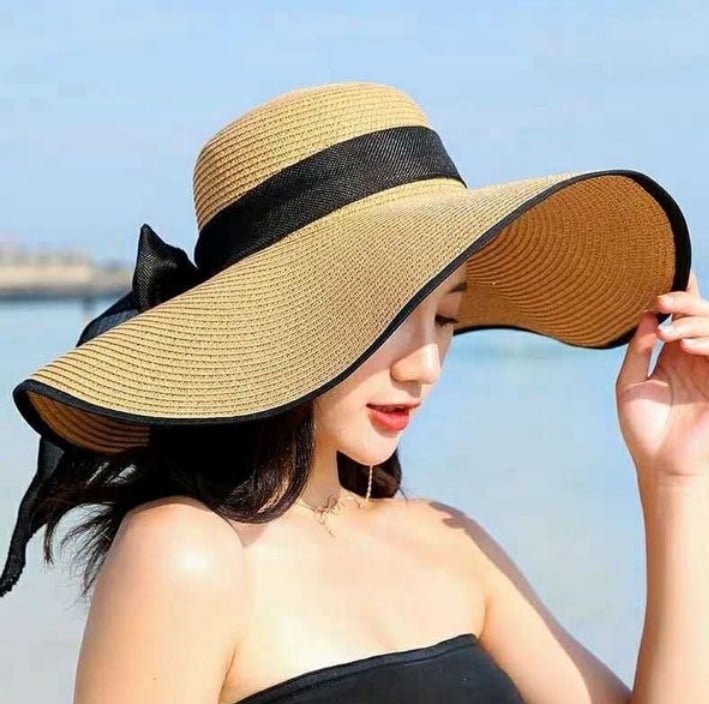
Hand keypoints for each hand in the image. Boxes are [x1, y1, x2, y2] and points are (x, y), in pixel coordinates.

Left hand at [616, 271, 708, 479]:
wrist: (661, 465)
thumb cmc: (643, 429)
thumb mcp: (630, 384)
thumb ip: (639, 351)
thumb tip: (647, 316)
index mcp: (673, 357)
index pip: (681, 319)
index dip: (677, 296)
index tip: (659, 283)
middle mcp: (695, 359)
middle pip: (702, 315)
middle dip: (685, 301)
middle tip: (661, 300)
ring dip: (693, 321)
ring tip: (668, 333)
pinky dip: (708, 343)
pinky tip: (688, 346)